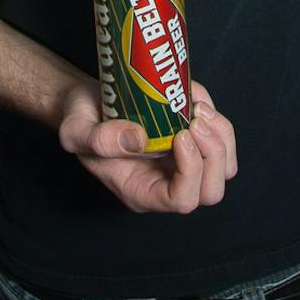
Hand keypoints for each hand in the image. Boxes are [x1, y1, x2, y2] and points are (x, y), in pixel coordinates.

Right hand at [57, 76, 237, 214]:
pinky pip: (222, 138)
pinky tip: (194, 100)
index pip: (181, 200)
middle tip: (194, 120)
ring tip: (197, 108)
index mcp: (141, 190)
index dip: (191, 171)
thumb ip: (99, 140)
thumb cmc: (81, 120)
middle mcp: (167, 182)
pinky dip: (217, 118)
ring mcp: (182, 163)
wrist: (89, 103)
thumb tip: (140, 139)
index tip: (180, 134)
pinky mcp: (193, 141)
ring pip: (224, 168)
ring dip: (221, 136)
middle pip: (211, 190)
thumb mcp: (75, 130)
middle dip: (213, 154)